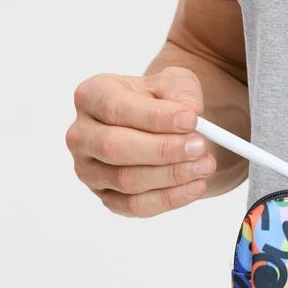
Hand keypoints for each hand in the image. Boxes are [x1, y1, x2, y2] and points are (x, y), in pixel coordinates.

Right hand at [66, 66, 216, 216]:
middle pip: (114, 147)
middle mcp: (81, 135)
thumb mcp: (175, 82)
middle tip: (200, 146)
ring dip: (171, 175)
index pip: (115, 108)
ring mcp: (89, 170)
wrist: (164, 127)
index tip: (191, 120)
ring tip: (205, 164)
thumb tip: (189, 113)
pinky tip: (196, 186)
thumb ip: (182, 92)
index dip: (154, 117)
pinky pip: (135, 206)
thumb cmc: (163, 101)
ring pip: (126, 180)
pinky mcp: (106, 198)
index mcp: (91, 96)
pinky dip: (169, 198)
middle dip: (162, 149)